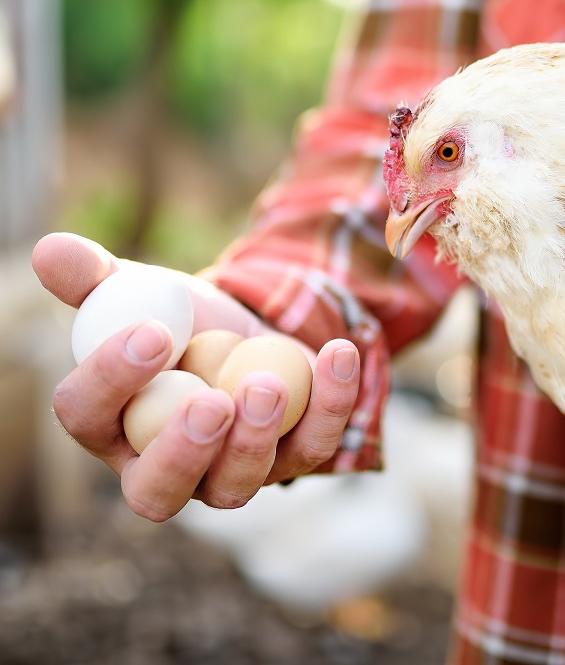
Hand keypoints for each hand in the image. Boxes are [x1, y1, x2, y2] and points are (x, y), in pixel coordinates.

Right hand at [32, 232, 360, 521]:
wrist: (250, 329)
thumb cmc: (179, 321)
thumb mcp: (141, 292)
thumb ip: (95, 277)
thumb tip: (51, 250)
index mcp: (108, 424)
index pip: (88, 416)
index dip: (112, 379)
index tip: (152, 332)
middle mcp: (161, 465)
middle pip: (157, 490)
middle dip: (183, 452)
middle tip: (211, 403)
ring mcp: (229, 473)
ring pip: (235, 485)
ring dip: (255, 439)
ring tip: (268, 382)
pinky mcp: (290, 458)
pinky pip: (312, 446)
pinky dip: (330, 402)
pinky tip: (337, 353)